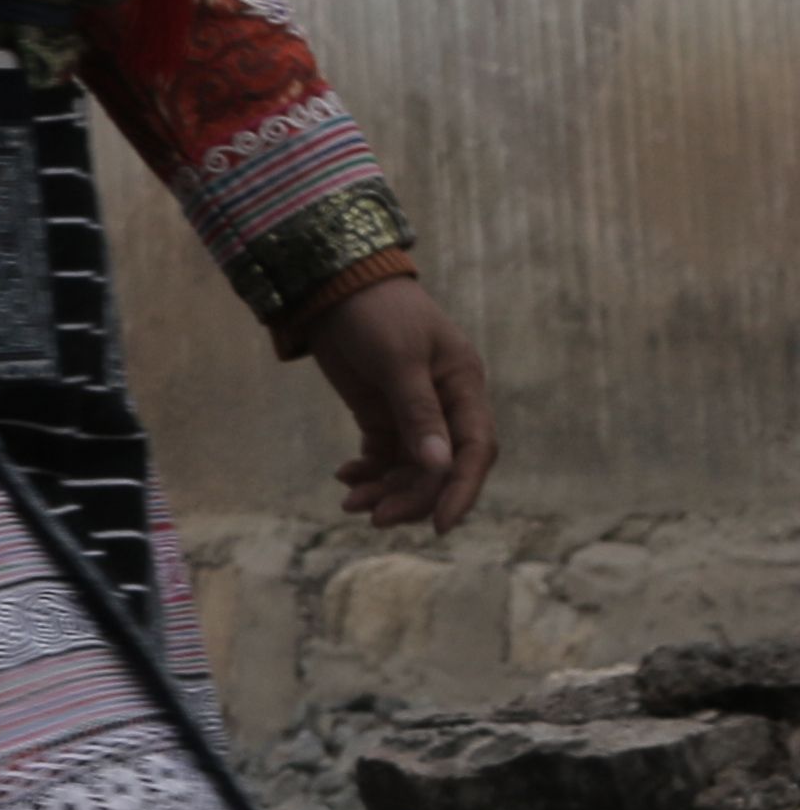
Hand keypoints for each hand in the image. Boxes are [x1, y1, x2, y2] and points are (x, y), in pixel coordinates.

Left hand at [315, 277, 495, 531]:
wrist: (333, 284)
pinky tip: (346, 477)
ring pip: (409, 466)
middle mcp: (444, 404)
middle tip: (374, 518)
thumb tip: (439, 466)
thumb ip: (417, 412)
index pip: (475, 450)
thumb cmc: (375, 312)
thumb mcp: (397, 359)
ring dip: (386, 489)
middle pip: (439, 467)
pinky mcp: (380, 412)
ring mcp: (412, 410)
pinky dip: (368, 471)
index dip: (461, 490)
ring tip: (350, 502)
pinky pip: (383, 454)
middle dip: (411, 496)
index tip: (440, 525)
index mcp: (463, 387)